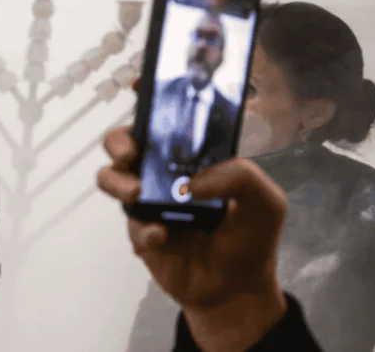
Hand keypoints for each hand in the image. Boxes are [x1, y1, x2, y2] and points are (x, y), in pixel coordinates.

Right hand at [96, 79, 290, 349]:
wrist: (235, 290)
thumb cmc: (250, 238)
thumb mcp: (264, 201)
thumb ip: (239, 177)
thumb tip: (192, 181)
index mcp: (192, 156)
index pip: (166, 118)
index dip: (148, 97)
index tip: (138, 85)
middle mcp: (163, 172)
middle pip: (123, 141)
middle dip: (119, 139)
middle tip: (132, 152)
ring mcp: (147, 200)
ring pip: (110, 176)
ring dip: (117, 181)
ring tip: (138, 196)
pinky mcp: (140, 231)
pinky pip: (130, 222)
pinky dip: (144, 229)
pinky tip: (163, 237)